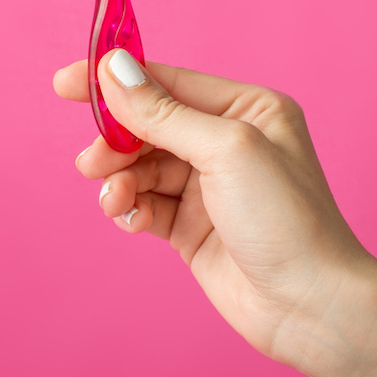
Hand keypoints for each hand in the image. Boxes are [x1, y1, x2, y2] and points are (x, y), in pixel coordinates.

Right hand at [53, 49, 376, 376]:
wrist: (309, 306)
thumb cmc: (286, 220)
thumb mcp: (223, 151)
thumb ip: (162, 112)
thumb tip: (114, 70)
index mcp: (247, 108)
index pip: (168, 81)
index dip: (115, 80)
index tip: (66, 83)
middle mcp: (228, 141)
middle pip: (148, 125)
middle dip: (116, 141)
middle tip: (92, 162)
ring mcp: (209, 186)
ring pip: (141, 167)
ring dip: (120, 180)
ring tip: (115, 199)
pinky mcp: (192, 226)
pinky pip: (145, 204)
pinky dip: (131, 208)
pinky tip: (132, 219)